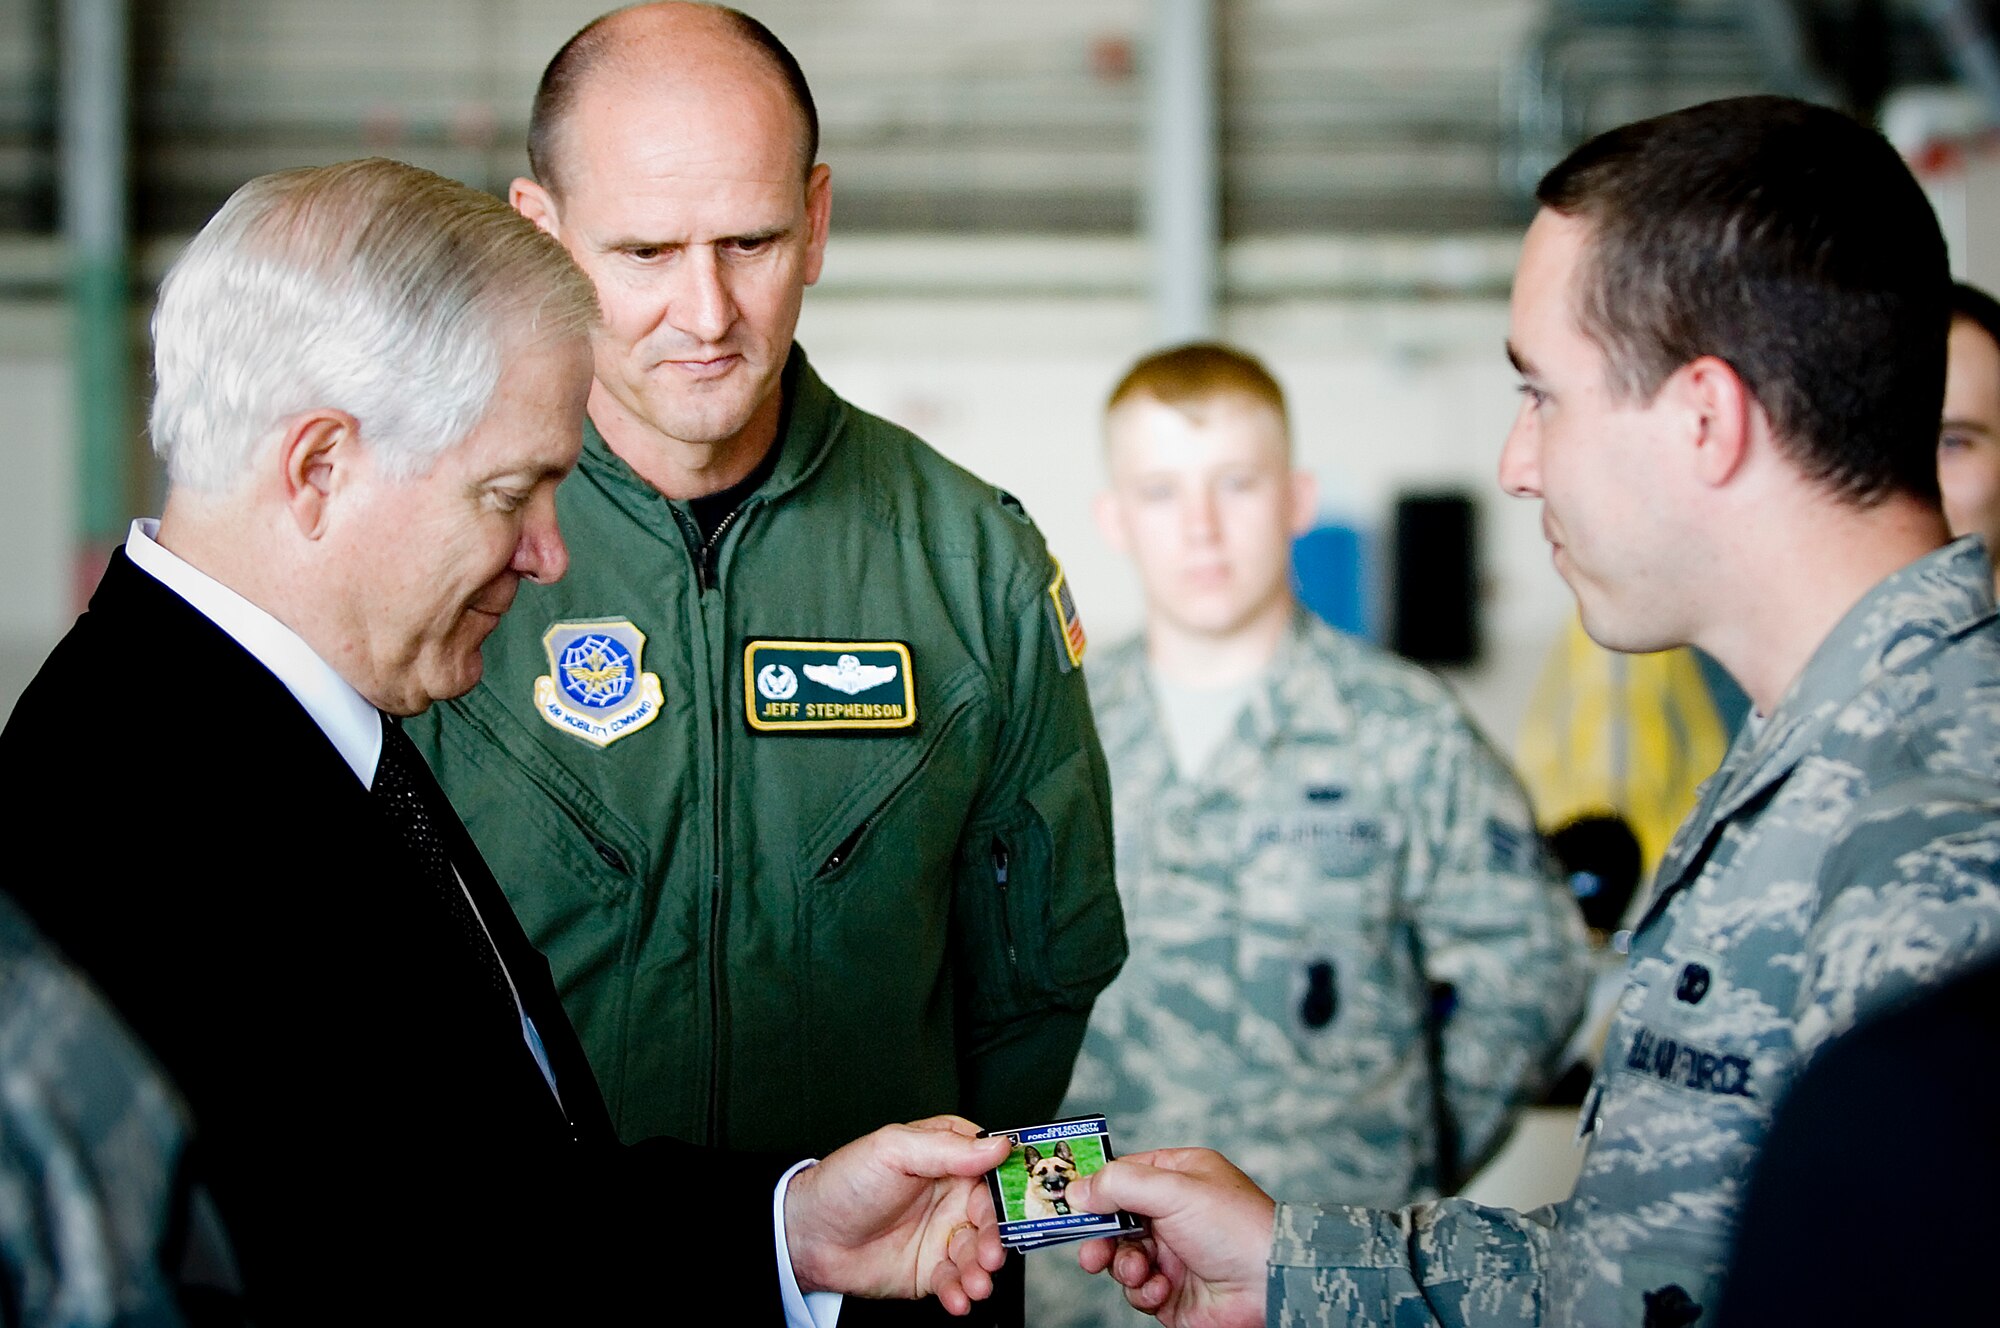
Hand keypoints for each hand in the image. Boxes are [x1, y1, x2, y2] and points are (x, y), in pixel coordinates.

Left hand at [784, 1115, 1012, 1314]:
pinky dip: (960, 1293)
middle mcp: (953, 1197)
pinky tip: (956, 1298)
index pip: (995, 1168)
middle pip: (993, 1216)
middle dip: (997, 1237)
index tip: (1028, 1203)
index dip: (1013, 1185)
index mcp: (949, 1158)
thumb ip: (946, 1148)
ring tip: (974, 1283)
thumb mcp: (892, 1150)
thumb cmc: (846, 1181)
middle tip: (990, 1254)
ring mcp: (943, 1235)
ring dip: (981, 1270)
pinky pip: (956, 1282)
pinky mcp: (931, 1270)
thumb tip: (998, 1145)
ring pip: (978, 1253)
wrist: (809, 1236)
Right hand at [1065, 1148, 1274, 1327]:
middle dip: (1099, 1234)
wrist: (1269, 1285)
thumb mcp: (1174, 1190)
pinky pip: (1137, 1289)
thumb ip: (1121, 1185)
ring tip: (1135, 1269)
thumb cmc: (1237, 1227)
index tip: (1068, 1199)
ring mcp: (1172, 1253)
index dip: (1094, 1187)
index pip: (1123, 1174)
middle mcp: (1173, 1214)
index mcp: (1178, 1177)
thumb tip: (1079, 1190)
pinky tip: (1159, 1288)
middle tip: (1089, 1245)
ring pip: (1120, 1256)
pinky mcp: (1171, 1290)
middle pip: (1114, 1219)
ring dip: (1122, 1264)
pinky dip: (1142, 1290)